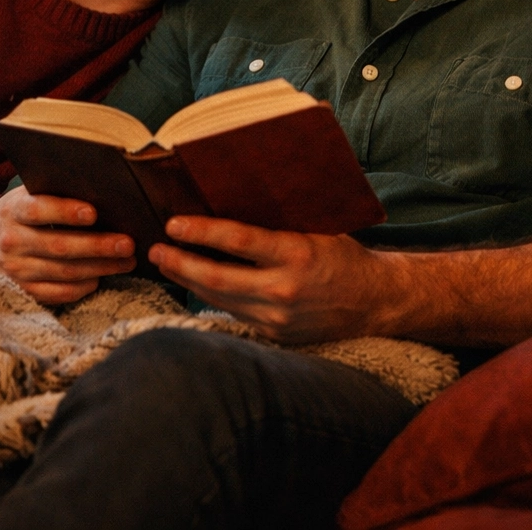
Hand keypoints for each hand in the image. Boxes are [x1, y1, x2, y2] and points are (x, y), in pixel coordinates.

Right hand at [0, 185, 135, 304]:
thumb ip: (51, 193)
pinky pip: (58, 293)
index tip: (92, 213)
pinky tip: (100, 278)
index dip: (65, 211)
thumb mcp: (24, 196)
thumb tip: (98, 192)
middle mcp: (11, 241)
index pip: (37, 209)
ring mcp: (15, 269)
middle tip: (127, 244)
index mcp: (13, 211)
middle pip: (58, 246)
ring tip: (126, 261)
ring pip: (64, 272)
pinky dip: (82, 287)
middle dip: (97, 246)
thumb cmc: (18, 215)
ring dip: (100, 268)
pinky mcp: (22, 291)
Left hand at [148, 215, 394, 342]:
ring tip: (167, 262)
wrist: (377, 302)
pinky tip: (195, 282)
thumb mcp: (316, 228)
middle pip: (216, 277)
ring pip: (219, 298)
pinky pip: (233, 312)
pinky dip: (211, 296)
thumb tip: (226, 197)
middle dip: (178, 262)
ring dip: (187, 280)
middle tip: (154, 249)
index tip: (173, 224)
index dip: (200, 231)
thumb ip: (277, 220)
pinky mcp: (275, 335)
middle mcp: (285, 289)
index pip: (237, 240)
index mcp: (296, 254)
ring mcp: (278, 318)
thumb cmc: (341, 255)